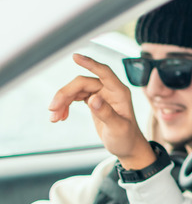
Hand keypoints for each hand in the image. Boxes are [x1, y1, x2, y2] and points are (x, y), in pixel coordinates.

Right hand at [49, 54, 154, 169]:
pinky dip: (65, 106)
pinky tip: (60, 117)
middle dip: (64, 94)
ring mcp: (101, 95)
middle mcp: (110, 90)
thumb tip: (93, 99)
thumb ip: (106, 113)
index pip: (104, 72)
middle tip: (52, 110)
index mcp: (119, 93)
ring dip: (62, 101)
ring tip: (54, 118)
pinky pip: (75, 98)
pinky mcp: (94, 101)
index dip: (90, 63)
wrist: (128, 147)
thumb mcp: (118, 128)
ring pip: (76, 90)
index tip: (75, 56)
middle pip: (82, 83)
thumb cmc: (127, 138)